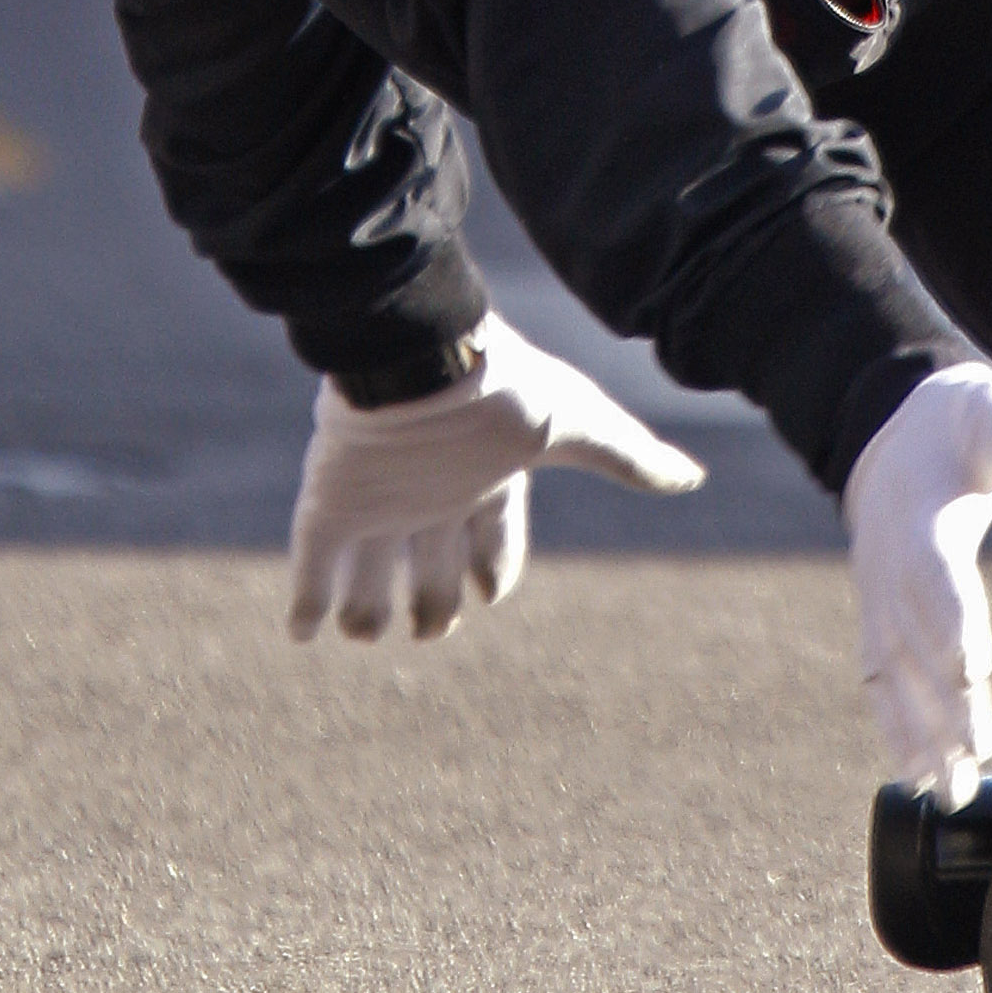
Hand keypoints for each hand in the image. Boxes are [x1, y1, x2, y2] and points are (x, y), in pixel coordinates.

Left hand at [287, 311, 703, 643]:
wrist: (421, 358)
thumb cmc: (503, 390)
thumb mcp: (576, 426)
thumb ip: (627, 455)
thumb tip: (691, 477)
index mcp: (484, 476)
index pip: (493, 535)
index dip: (494, 566)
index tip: (491, 594)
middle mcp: (429, 492)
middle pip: (431, 561)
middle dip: (432, 602)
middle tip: (431, 632)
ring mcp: (377, 500)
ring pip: (366, 571)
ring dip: (364, 609)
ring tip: (366, 634)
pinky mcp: (329, 504)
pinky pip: (310, 565)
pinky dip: (305, 602)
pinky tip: (300, 632)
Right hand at [843, 362, 991, 808]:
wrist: (900, 433)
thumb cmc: (965, 423)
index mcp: (922, 512)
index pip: (934, 572)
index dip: (951, 619)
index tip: (972, 670)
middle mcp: (891, 562)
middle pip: (916, 639)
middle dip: (943, 699)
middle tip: (977, 753)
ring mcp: (878, 594)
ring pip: (895, 673)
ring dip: (920, 733)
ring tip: (953, 788)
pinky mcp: (879, 616)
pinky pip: (881, 678)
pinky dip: (895, 726)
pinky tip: (917, 774)